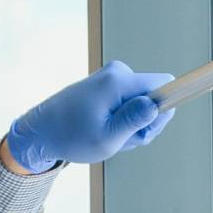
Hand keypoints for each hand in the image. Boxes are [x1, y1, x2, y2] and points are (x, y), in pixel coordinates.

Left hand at [3, 61, 175, 172]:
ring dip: (132, 125)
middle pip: (154, 97)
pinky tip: (104, 129)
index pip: (164, 84)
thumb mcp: (107, 137)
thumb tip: (159, 106)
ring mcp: (112, 76)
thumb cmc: (70, 137)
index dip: (169, 104)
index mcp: (118, 81)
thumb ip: (136, 121)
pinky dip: (121, 120)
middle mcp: (117, 72)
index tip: (172, 112)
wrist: (41, 130)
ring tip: (108, 135)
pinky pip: (129, 103)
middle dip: (145, 123)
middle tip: (122, 139)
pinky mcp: (108, 83)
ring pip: (142, 103)